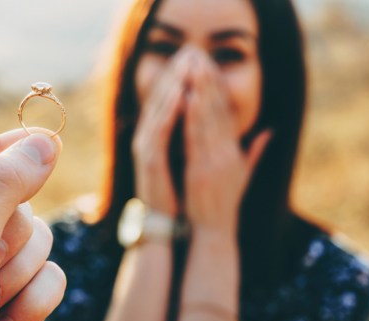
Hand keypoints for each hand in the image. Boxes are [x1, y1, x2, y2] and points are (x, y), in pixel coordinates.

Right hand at [132, 48, 193, 215]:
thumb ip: (206, 141)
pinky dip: (169, 110)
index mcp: (161, 137)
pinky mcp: (148, 158)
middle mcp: (150, 138)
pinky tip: (181, 93)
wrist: (167, 222)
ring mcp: (147, 147)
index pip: (172, 101)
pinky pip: (158, 128)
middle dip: (177, 74)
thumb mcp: (196, 161)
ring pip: (159, 108)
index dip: (185, 79)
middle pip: (162, 98)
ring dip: (172, 84)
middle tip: (191, 50)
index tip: (200, 59)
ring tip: (187, 63)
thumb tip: (222, 125)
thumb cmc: (182, 193)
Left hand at [183, 51, 270, 237]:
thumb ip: (254, 152)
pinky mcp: (200, 169)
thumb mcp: (242, 175)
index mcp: (234, 153)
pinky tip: (185, 98)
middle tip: (201, 58)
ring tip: (193, 69)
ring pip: (207, 119)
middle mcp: (226, 153)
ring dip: (200, 92)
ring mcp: (213, 161)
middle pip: (219, 111)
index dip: (219, 89)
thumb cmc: (224, 205)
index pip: (228, 114)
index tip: (211, 68)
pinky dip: (191, 117)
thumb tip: (269, 131)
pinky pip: (194, 138)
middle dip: (209, 82)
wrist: (214, 231)